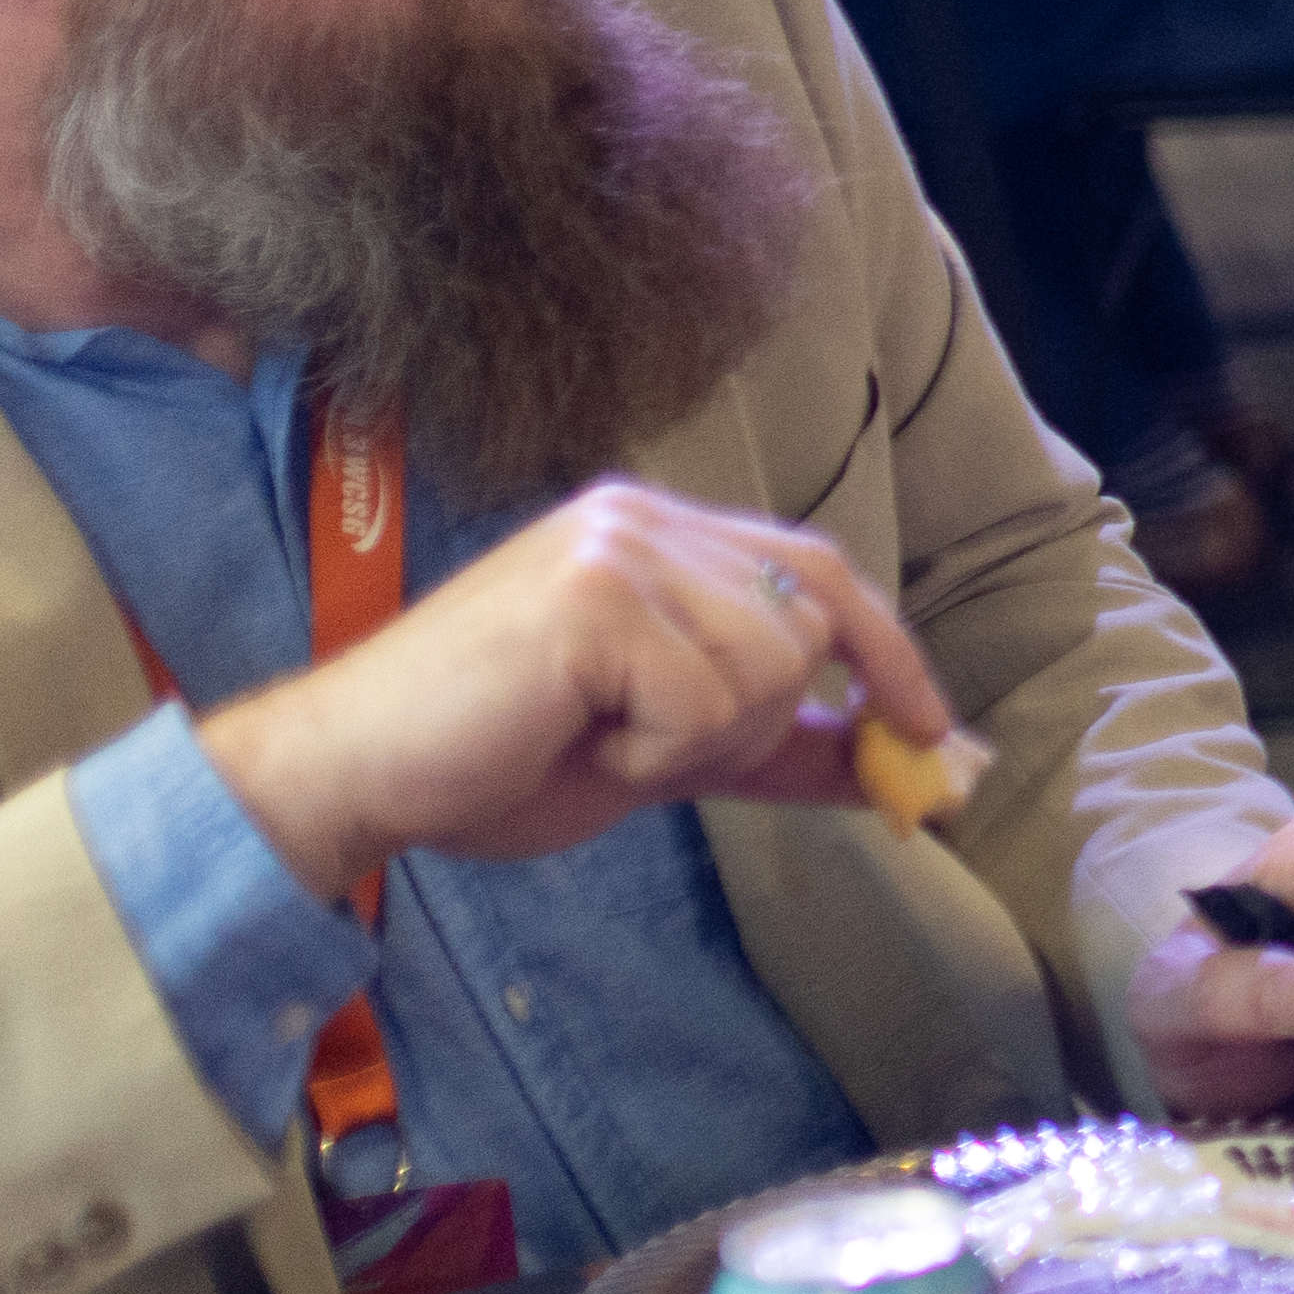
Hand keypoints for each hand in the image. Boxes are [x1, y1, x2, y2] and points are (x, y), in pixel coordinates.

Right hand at [198, 483, 949, 897]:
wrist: (359, 777)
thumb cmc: (501, 759)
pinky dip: (652, 752)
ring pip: (768, 670)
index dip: (888, 654)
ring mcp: (618, 546)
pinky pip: (707, 702)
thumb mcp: (671, 750)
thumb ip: (783, 742)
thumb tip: (909, 765)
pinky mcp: (594, 596)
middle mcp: (644, 517)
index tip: (934, 733)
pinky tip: (570, 737)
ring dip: (691, 741)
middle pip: (806, 628)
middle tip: (631, 742)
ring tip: (589, 733)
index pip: (822, 574)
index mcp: (660, 534)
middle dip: (751, 721)